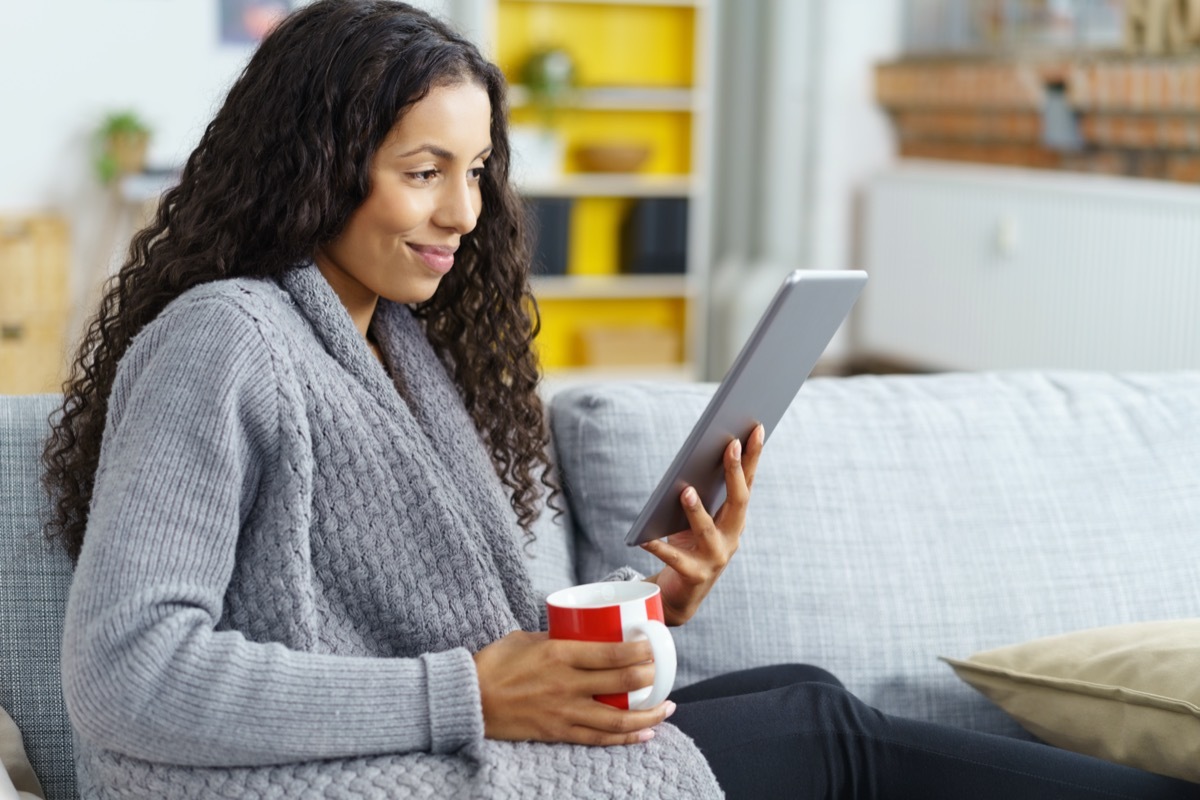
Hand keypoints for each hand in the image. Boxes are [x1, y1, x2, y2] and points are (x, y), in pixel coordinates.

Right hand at [472, 630, 675, 745]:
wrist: (469, 699)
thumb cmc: (496, 663)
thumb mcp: (528, 639)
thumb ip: (558, 638)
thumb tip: (585, 635)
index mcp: (560, 654)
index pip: (613, 653)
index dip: (641, 651)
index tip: (654, 645)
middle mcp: (567, 684)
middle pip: (623, 682)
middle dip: (651, 677)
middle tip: (663, 671)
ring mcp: (564, 712)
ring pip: (618, 718)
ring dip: (648, 715)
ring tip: (666, 708)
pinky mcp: (559, 732)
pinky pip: (599, 738)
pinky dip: (626, 738)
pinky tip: (644, 734)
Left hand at [642, 423, 763, 625]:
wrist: (681, 594)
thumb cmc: (688, 545)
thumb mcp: (696, 518)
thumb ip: (699, 494)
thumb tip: (690, 462)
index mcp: (734, 519)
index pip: (748, 483)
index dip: (753, 457)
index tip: (755, 429)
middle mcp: (731, 538)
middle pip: (738, 502)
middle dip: (734, 472)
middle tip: (730, 444)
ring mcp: (715, 558)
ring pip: (707, 531)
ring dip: (697, 510)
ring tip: (685, 490)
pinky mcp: (694, 576)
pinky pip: (674, 559)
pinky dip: (658, 547)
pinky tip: (644, 538)